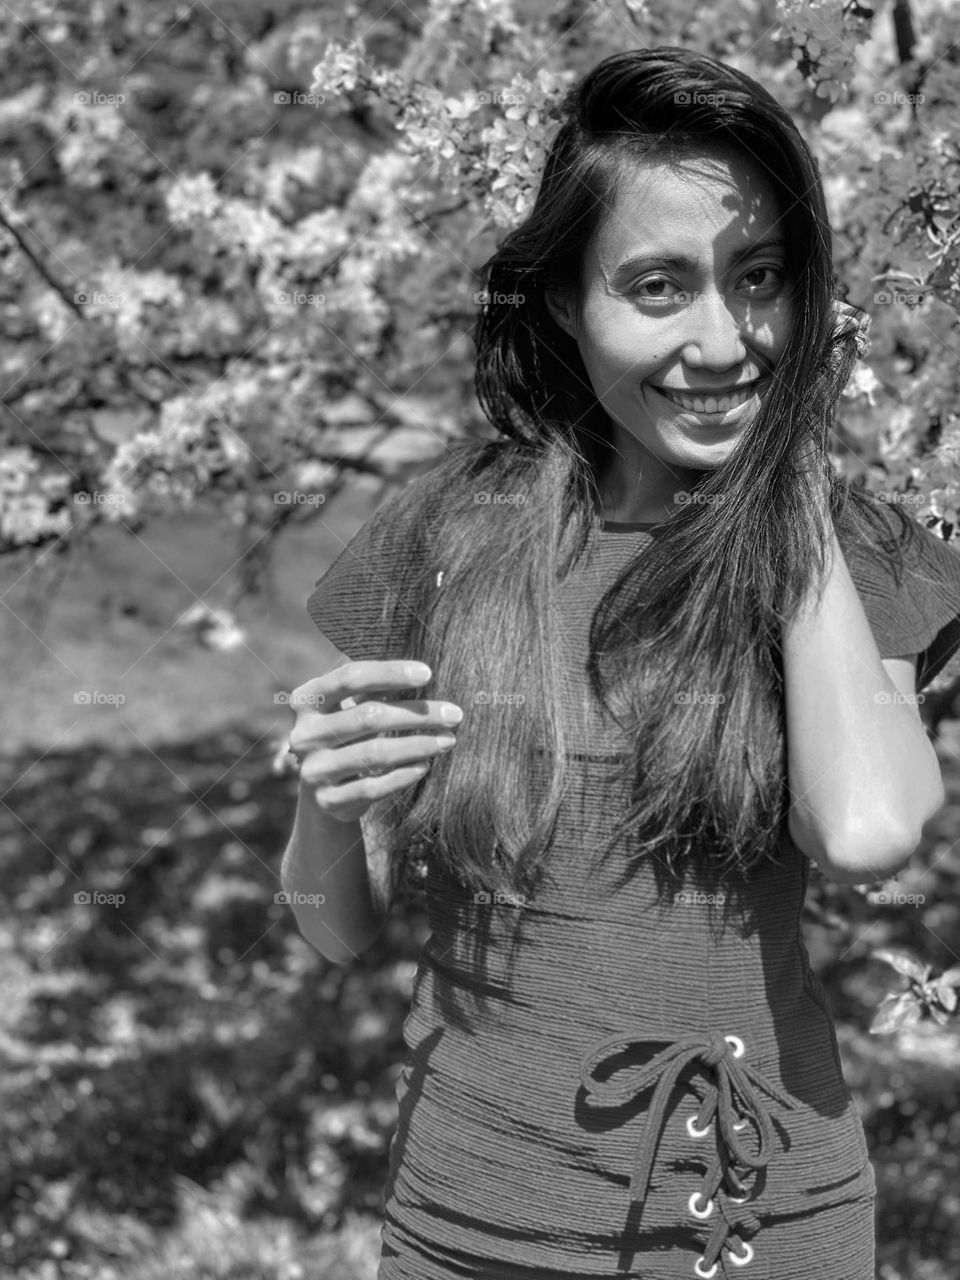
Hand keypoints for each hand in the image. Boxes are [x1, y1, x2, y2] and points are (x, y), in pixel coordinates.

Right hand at [286, 659, 462, 822]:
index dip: (390, 673)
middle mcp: (304, 734)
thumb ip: (376, 689)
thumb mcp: (351, 707)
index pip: (350, 677)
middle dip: (416, 714)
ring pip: (374, 753)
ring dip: (418, 745)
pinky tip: (425, 766)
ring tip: (448, 740)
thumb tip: (424, 674)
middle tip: (455, 715)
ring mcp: (314, 769)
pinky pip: (373, 787)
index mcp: (307, 699)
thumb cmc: (349, 736)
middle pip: (368, 716)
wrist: (325, 791)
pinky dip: (403, 775)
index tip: (428, 673)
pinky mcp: (328, 801)